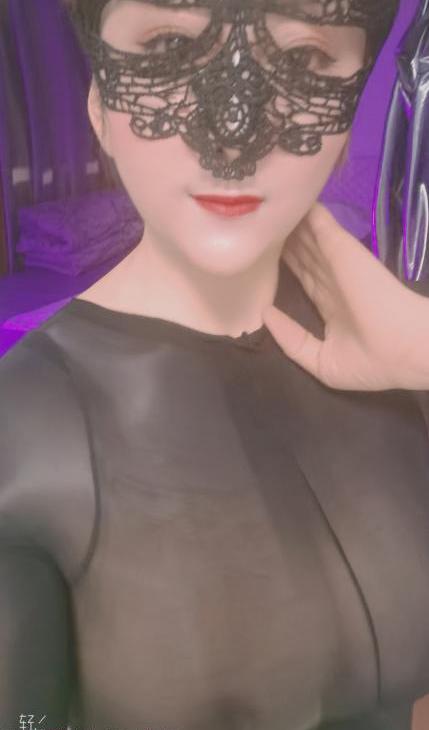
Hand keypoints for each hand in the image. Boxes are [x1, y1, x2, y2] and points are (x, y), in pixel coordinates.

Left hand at [263, 203, 428, 390]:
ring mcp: (338, 264)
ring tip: (273, 210)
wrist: (404, 349)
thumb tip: (266, 314)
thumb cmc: (371, 362)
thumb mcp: (322, 362)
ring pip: (309, 239)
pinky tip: (295, 198)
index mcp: (331, 307)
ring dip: (293, 225)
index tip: (271, 257)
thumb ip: (292, 340)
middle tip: (266, 226)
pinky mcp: (343, 251)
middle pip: (304, 255)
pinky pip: (321, 227)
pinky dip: (309, 213)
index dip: (288, 266)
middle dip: (286, 242)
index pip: (305, 278)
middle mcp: (333, 281)